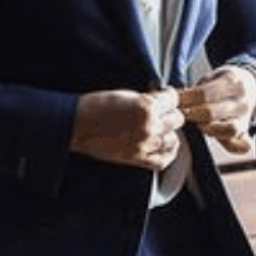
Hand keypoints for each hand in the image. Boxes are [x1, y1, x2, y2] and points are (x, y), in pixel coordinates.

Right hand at [70, 88, 185, 170]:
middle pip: (176, 120)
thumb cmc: (98, 106)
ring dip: (169, 133)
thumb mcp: (127, 94)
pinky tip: (164, 147)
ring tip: (161, 128)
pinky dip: (167, 154)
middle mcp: (149, 127)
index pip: (173, 100)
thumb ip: (148, 98)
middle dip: (170, 113)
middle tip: (162, 112)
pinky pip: (163, 161)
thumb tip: (163, 100)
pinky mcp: (137, 159)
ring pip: (173, 140)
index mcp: (146, 107)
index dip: (169, 96)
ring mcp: (144, 145)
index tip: (166, 97)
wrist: (78, 124)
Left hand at [178, 66, 255, 153]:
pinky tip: (216, 137)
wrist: (248, 86)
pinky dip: (230, 145)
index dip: (187, 99)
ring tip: (196, 123)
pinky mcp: (246, 131)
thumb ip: (195, 90)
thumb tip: (175, 99)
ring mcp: (246, 118)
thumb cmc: (222, 83)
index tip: (175, 101)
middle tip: (181, 113)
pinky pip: (241, 145)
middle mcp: (243, 101)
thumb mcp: (210, 78)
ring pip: (228, 129)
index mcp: (233, 82)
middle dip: (192, 114)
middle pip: (212, 113)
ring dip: (207, 128)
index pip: (205, 95)